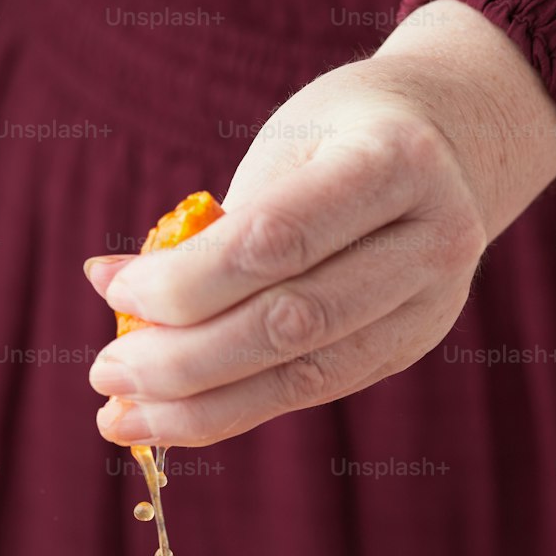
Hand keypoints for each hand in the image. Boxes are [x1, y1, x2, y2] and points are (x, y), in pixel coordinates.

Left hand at [87, 0, 555, 446]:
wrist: (450, 145)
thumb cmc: (337, 136)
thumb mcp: (283, 148)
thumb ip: (212, 222)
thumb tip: (109, 285)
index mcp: (395, 161)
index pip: (274, 240)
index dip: (185, 279)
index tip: (115, 293)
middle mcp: (431, 238)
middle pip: (290, 321)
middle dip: (183, 358)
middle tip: (105, 373)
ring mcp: (430, 303)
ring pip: (303, 375)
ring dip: (199, 406)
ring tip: (122, 414)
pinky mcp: (408, 348)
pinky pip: (311, 392)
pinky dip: (233, 411)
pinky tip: (172, 420)